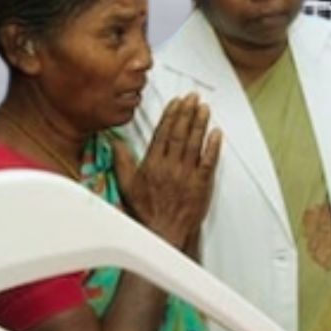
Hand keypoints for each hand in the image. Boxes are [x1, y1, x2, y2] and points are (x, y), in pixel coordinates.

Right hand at [115, 94, 221, 248]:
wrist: (163, 233)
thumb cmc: (145, 211)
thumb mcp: (126, 185)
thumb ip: (122, 161)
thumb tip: (114, 141)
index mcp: (152, 163)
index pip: (163, 133)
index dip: (171, 115)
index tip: (177, 101)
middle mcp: (170, 166)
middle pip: (180, 133)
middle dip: (187, 113)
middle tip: (194, 97)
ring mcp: (187, 174)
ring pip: (194, 143)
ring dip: (200, 123)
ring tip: (205, 108)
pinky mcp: (201, 184)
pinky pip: (209, 161)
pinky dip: (213, 146)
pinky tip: (216, 133)